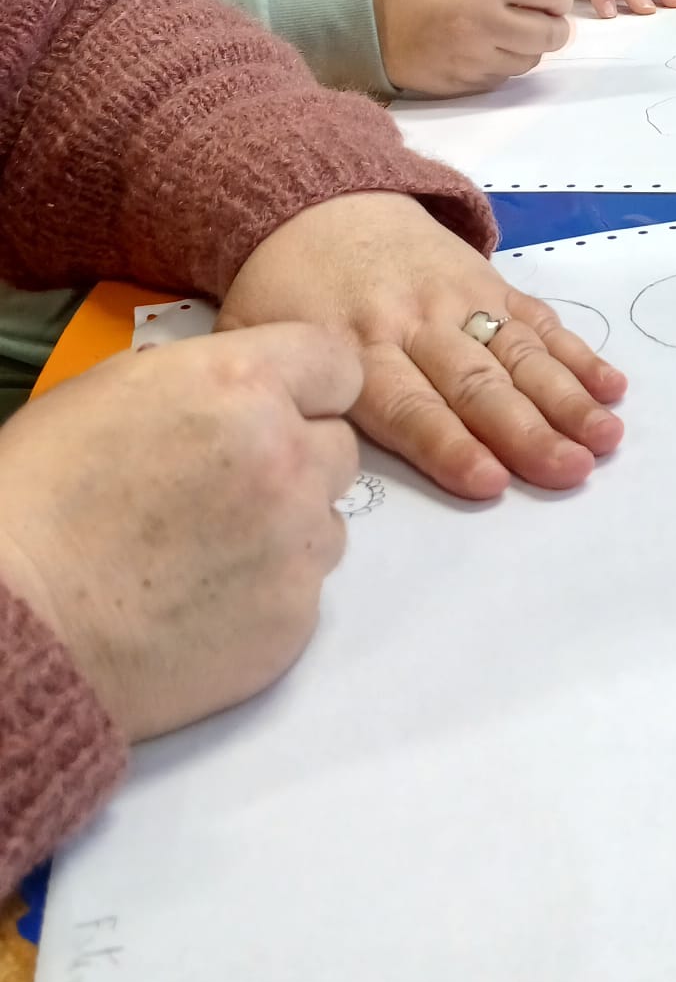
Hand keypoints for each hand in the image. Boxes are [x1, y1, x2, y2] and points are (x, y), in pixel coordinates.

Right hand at [0, 325, 360, 740]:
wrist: (20, 617)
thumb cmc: (40, 496)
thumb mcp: (112, 389)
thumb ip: (198, 378)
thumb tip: (232, 389)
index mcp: (242, 384)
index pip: (337, 363)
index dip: (309, 386)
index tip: (282, 407)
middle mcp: (287, 456)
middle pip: (338, 446)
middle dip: (296, 460)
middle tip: (229, 489)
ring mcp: (296, 542)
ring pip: (327, 521)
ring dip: (288, 529)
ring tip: (208, 551)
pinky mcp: (294, 618)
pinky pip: (306, 590)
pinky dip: (268, 593)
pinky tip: (203, 601)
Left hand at [218, 193, 626, 500]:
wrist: (313, 195)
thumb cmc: (284, 288)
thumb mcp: (256, 336)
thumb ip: (281, 394)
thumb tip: (298, 463)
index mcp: (354, 345)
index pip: (407, 405)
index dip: (449, 445)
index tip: (490, 481)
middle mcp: (413, 322)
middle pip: (475, 383)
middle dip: (526, 430)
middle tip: (570, 470)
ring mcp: (458, 297)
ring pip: (518, 353)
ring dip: (566, 398)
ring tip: (606, 437)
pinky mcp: (487, 279)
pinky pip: (536, 317)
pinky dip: (576, 353)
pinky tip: (610, 387)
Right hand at [373, 0, 572, 94]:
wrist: (364, 21)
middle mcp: (486, 25)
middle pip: (551, 34)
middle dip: (552, 25)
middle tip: (538, 17)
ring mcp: (475, 60)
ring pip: (530, 61)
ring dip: (528, 47)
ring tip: (506, 33)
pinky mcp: (465, 85)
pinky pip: (502, 78)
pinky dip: (502, 64)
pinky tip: (483, 49)